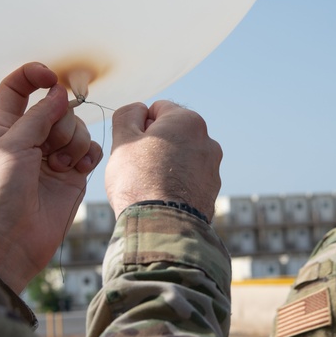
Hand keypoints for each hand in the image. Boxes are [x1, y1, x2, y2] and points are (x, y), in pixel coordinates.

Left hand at [0, 62, 101, 292]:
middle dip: (62, 121)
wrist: (12, 241)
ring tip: (60, 166)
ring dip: (74, 141)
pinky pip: (91, 151)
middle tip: (50, 146)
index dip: (34, 75)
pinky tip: (78, 169)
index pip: (17, 87)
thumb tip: (59, 93)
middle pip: (57, 107)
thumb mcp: (12, 146)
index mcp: (6, 127)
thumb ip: (38, 116)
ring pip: (77, 127)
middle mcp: (30, 139)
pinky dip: (88, 155)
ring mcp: (53, 156)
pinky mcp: (72, 175)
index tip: (51, 77)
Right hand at [106, 100, 221, 220]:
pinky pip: (189, 179)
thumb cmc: (138, 180)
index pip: (156, 109)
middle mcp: (207, 140)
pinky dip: (177, 183)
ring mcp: (212, 167)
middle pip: (171, 133)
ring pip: (181, 157)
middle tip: (137, 167)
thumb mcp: (123, 139)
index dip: (138, 126)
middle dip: (154, 145)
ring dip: (166, 164)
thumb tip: (138, 110)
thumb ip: (127, 115)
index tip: (132, 147)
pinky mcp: (212, 190)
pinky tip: (162, 198)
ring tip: (150, 185)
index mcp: (187, 121)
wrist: (162, 226)